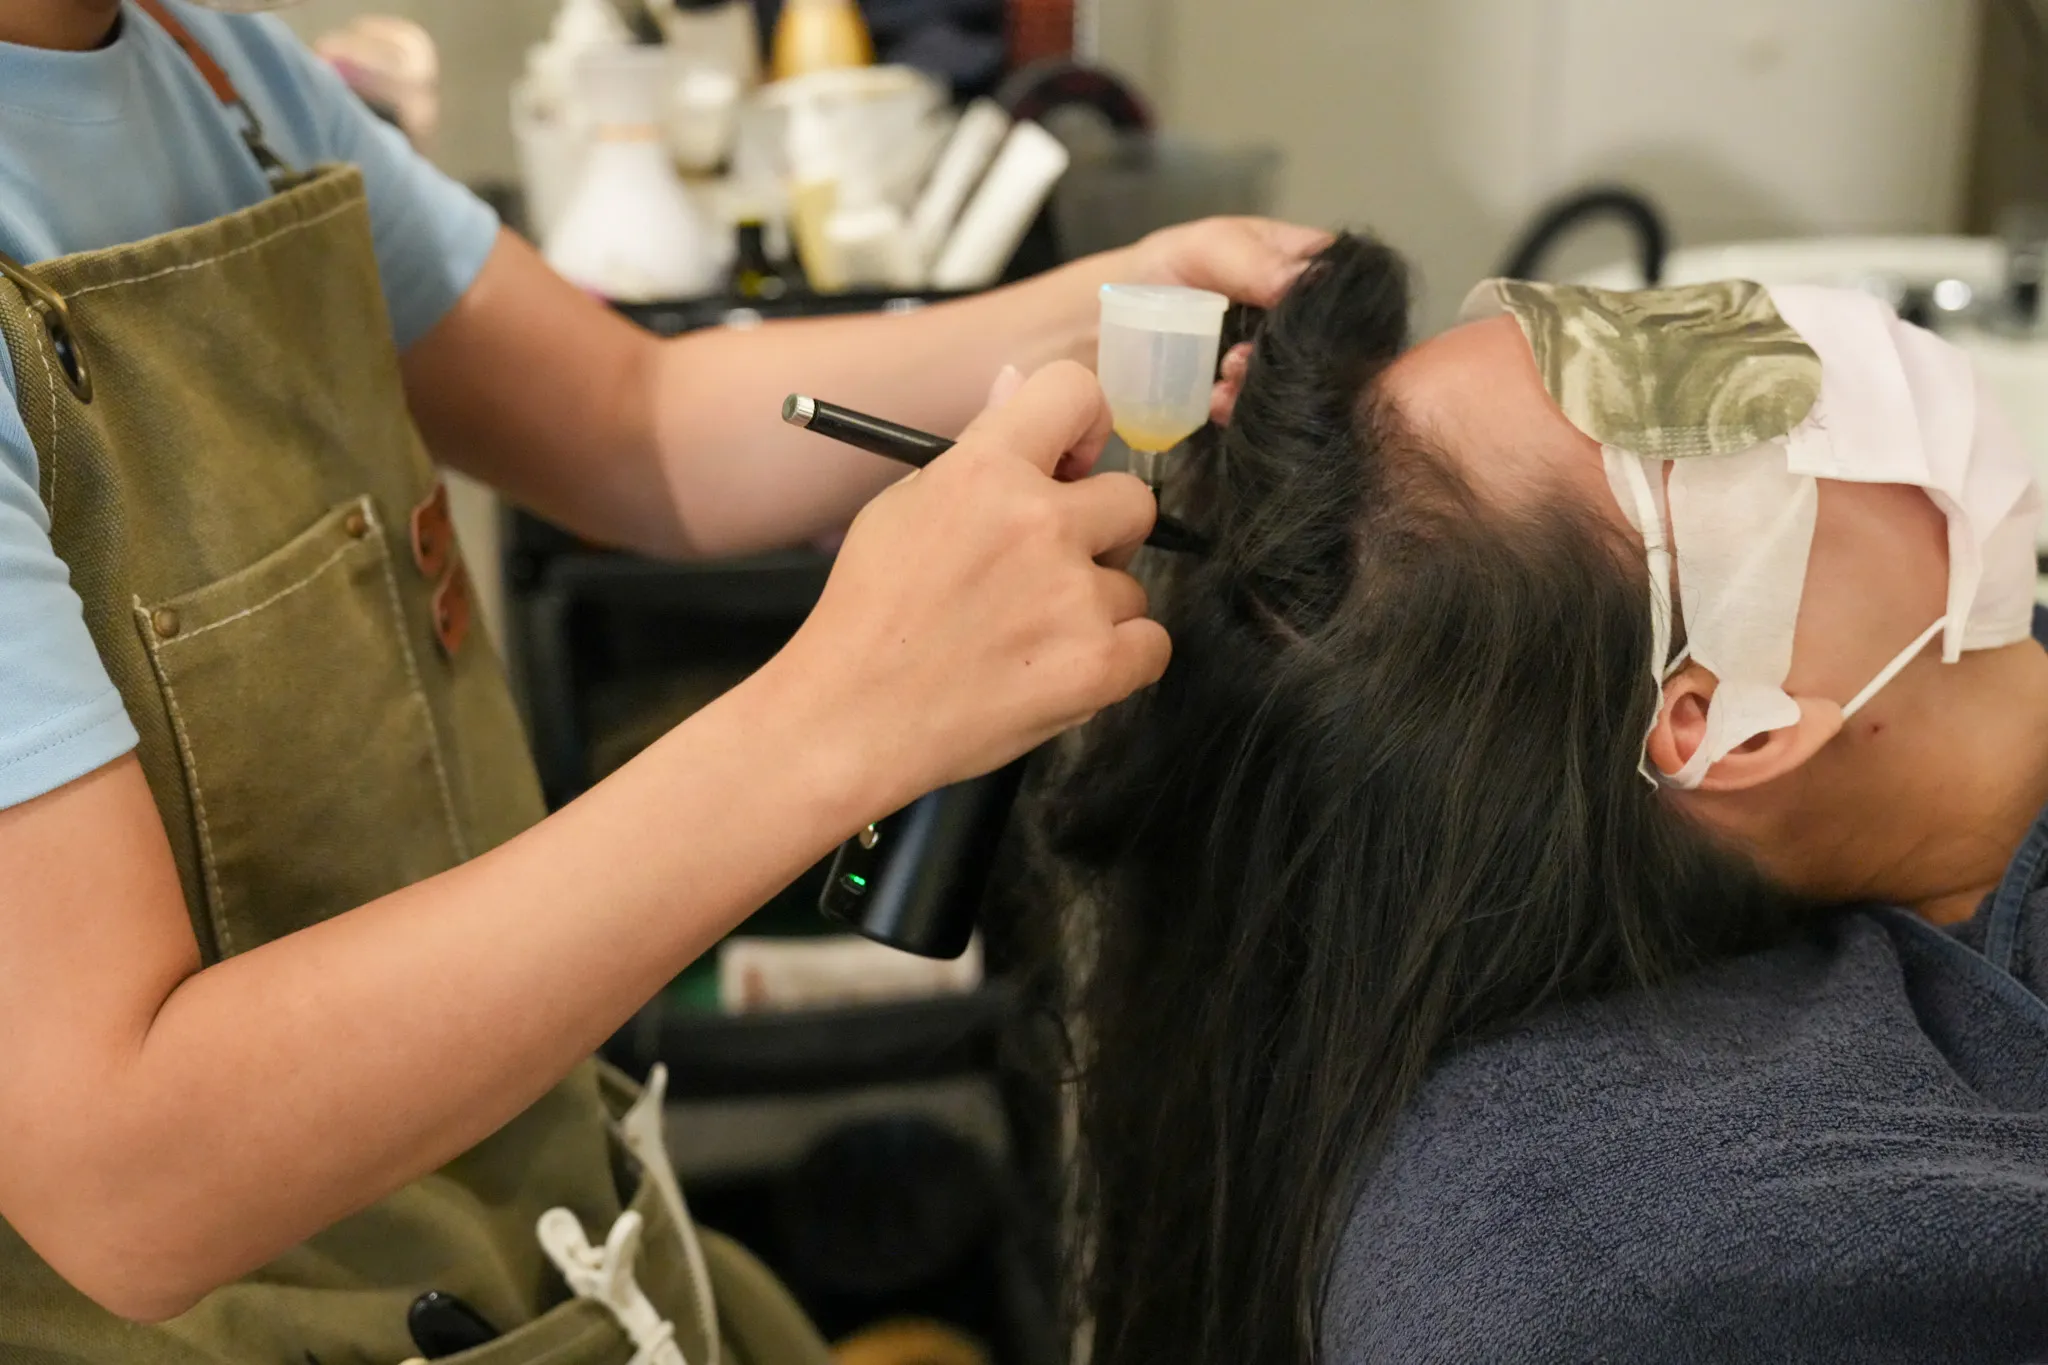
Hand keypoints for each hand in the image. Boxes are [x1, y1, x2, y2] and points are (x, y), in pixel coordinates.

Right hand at [775, 362, 1169, 813]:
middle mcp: (1039, 523)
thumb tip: (1016, 383)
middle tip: (1052, 566)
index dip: (1085, 427)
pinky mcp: (1097, 665)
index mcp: (984, 471)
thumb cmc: (868, 615)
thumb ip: (975, 450)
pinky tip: (1062, 667)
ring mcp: (1074, 597)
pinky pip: (1153, 643)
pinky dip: (1119, 660)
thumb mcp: (902, 508)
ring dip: (1095, 607)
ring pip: (1132, 583)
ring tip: (1027, 637)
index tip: (1074, 462)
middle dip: (1102, 529)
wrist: (849, 719)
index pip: (1076, 392)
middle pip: (1134, 497)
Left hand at [1125, 217, 1331, 424]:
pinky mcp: (1252, 395)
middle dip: (1297, 353)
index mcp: (1302, 261)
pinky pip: (1266, 409)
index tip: (1304, 321)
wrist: (1100, 328)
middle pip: (1331, 339)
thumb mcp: (1204, 249)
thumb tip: (1314, 280)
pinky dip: (1242, 409)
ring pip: (1302, 379)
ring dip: (1266, 384)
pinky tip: (1217, 402)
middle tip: (1247, 354)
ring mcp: (1278, 357)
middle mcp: (1300, 312)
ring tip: (1228, 373)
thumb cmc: (1158, 273)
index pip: (1350, 280)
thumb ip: (1255, 262)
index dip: (1339, 304)